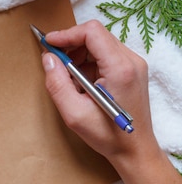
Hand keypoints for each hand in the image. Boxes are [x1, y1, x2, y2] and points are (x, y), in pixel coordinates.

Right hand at [41, 20, 158, 167]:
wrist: (134, 150)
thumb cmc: (108, 136)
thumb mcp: (74, 113)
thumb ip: (57, 83)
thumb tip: (48, 58)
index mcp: (120, 69)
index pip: (92, 32)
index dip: (67, 34)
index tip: (49, 43)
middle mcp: (131, 61)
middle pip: (96, 34)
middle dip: (71, 43)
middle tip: (54, 60)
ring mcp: (134, 65)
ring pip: (99, 42)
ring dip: (79, 53)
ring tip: (69, 77)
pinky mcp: (131, 70)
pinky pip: (105, 53)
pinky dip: (88, 61)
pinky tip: (82, 82)